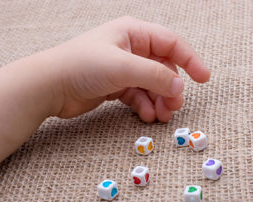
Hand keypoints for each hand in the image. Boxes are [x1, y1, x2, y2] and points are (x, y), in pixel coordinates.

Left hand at [48, 16, 209, 121]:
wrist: (49, 86)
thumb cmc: (81, 66)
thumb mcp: (124, 67)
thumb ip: (155, 76)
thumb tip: (179, 86)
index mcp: (133, 33)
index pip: (171, 44)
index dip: (190, 60)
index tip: (204, 79)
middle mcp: (130, 48)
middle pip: (162, 68)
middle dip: (170, 88)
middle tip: (174, 108)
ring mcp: (122, 68)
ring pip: (151, 85)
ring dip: (159, 101)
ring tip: (161, 117)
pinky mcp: (114, 86)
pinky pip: (138, 96)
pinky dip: (144, 106)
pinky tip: (146, 116)